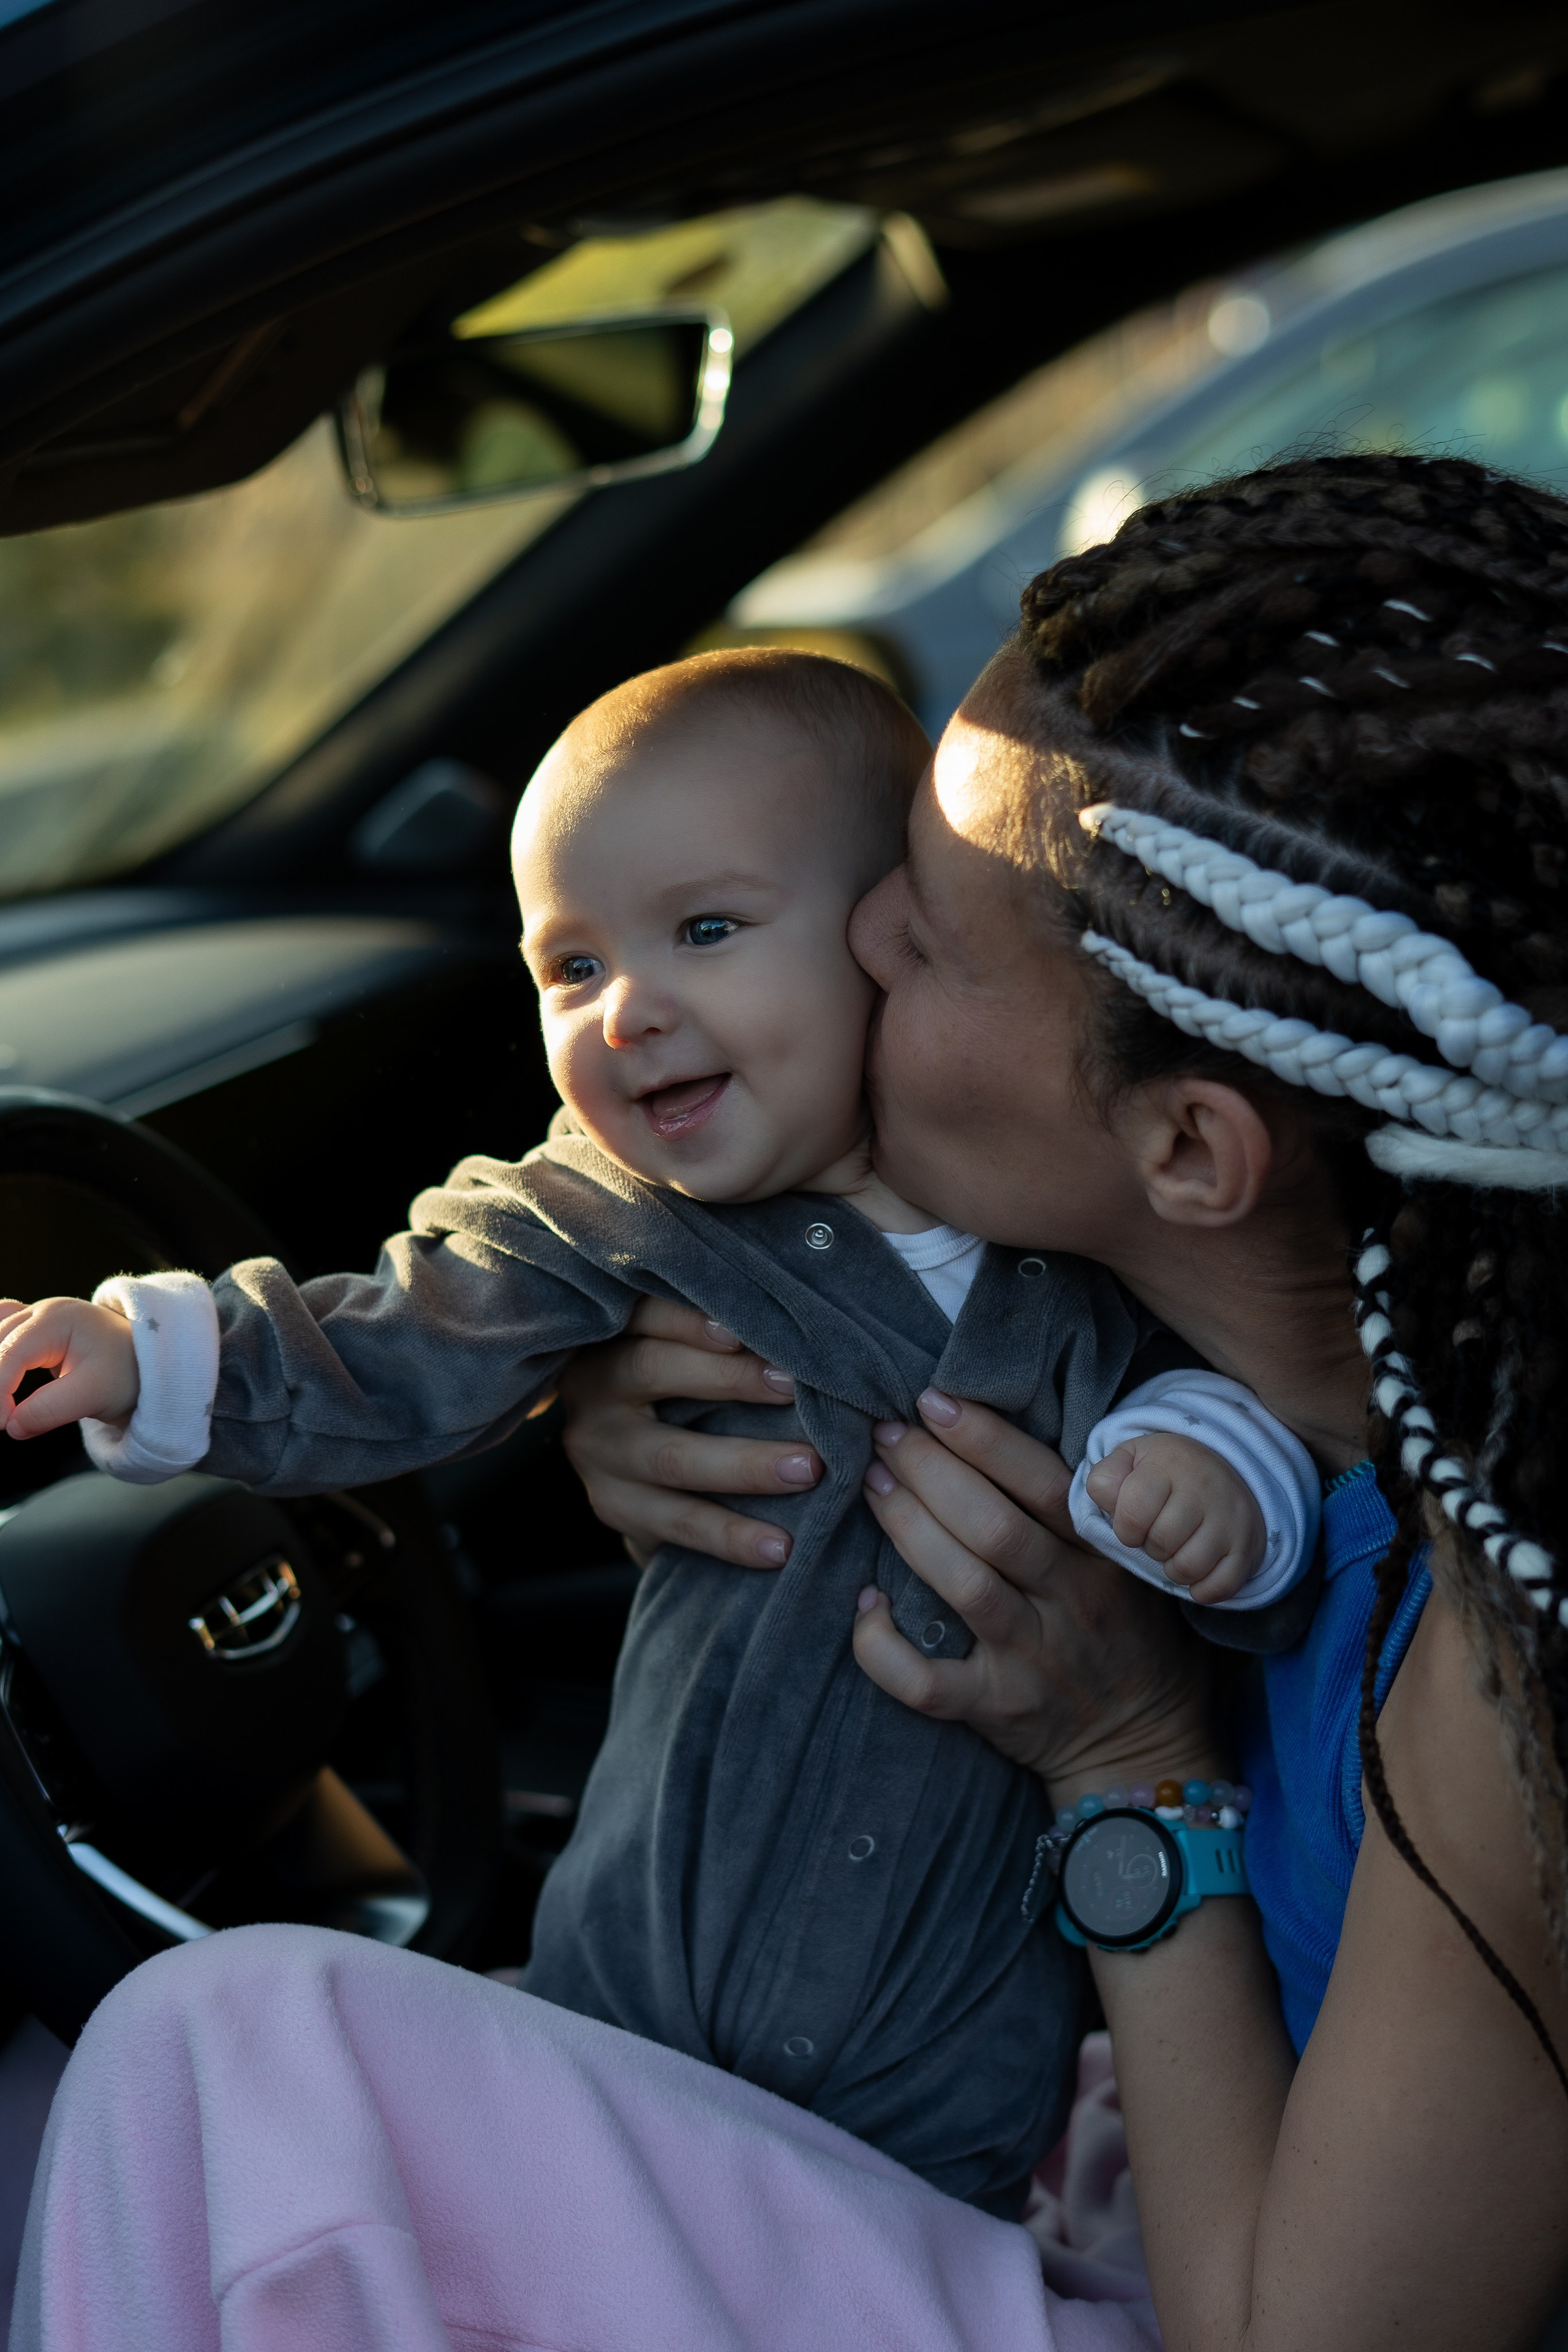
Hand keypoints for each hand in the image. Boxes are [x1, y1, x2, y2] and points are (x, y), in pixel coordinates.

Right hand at [0, 1297, 138, 1437]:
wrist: (147, 1361)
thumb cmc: (126, 1372)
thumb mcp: (95, 1393)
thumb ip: (51, 1409)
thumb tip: (11, 1427)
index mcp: (56, 1320)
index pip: (11, 1354)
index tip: (1, 1425)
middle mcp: (39, 1313)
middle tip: (0, 1421)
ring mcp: (33, 1320)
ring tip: (0, 1409)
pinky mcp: (30, 1335)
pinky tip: (2, 1385)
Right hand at [557, 1297, 821, 1568]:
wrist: (641, 1466)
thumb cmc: (690, 1384)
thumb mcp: (691, 1351)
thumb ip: (726, 1337)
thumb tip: (805, 1331)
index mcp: (612, 1333)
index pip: (644, 1312)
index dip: (690, 1318)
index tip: (746, 1328)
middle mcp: (593, 1386)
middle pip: (653, 1370)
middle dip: (730, 1378)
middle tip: (797, 1387)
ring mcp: (597, 1452)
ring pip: (671, 1458)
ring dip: (745, 1465)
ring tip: (808, 1470)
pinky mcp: (612, 1506)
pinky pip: (676, 1524)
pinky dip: (730, 1536)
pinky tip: (781, 1547)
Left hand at [854, 1389, 1220, 1796]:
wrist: (1144, 1742)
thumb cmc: (1120, 1627)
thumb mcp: (1125, 1559)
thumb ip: (1077, 1506)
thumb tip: (992, 1428)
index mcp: (1104, 1555)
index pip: (1045, 1484)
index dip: (985, 1439)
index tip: (934, 1400)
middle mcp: (1071, 1603)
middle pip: (995, 1527)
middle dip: (931, 1472)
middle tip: (885, 1433)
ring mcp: (1032, 1659)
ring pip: (964, 1587)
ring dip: (909, 1529)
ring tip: (871, 1484)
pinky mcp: (996, 1709)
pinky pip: (928, 1684)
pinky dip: (884, 1648)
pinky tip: (864, 1606)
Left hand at [1085, 1432, 1265, 1603]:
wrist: (1226, 1470)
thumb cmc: (1165, 1471)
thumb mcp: (1130, 1460)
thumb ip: (1105, 1478)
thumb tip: (1105, 1498)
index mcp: (1170, 1464)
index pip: (1133, 1512)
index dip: (1125, 1527)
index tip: (1133, 1523)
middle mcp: (1206, 1488)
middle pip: (1161, 1542)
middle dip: (1150, 1546)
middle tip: (1159, 1533)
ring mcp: (1231, 1519)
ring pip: (1188, 1567)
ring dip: (1173, 1568)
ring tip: (1177, 1549)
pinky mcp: (1248, 1547)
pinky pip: (1219, 1587)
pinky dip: (1201, 1588)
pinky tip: (1198, 1569)